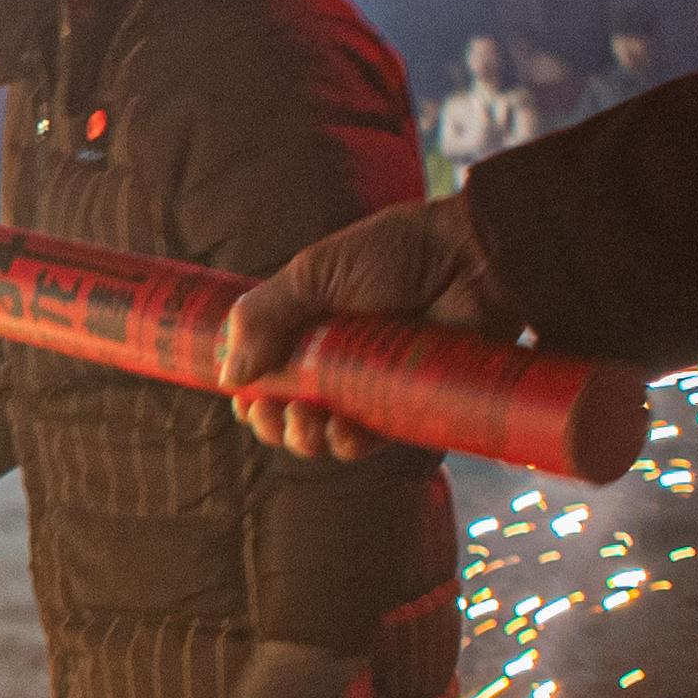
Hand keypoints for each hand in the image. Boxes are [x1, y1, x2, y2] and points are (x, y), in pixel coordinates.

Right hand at [221, 195, 514, 459]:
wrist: (468, 257)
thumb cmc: (395, 253)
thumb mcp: (314, 273)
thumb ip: (263, 315)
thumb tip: (228, 376)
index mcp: (308, 328)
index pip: (264, 373)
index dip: (247, 391)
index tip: (240, 393)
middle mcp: (336, 362)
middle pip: (286, 412)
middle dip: (268, 421)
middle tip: (269, 410)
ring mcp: (372, 387)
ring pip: (323, 435)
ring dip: (301, 438)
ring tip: (303, 420)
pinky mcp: (408, 405)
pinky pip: (372, 441)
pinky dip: (347, 444)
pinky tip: (338, 431)